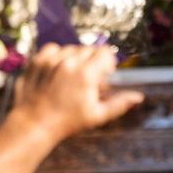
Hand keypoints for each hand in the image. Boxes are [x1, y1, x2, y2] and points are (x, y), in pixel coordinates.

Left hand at [3, 45, 144, 143]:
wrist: (34, 123)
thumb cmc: (67, 123)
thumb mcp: (96, 116)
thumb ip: (119, 104)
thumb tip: (139, 97)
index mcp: (86, 75)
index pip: (105, 52)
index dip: (107, 63)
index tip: (103, 75)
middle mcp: (69, 63)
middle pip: (89, 49)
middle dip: (92, 61)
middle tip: (87, 80)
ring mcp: (51, 60)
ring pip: (71, 48)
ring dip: (75, 58)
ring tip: (71, 76)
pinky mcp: (37, 60)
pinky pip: (53, 48)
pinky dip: (57, 56)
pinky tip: (57, 70)